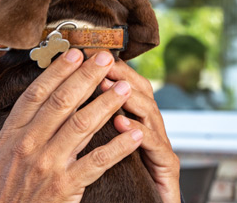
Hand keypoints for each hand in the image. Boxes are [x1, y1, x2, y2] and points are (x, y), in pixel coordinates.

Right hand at [0, 49, 143, 202]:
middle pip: (62, 101)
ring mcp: (48, 164)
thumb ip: (21, 123)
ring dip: (106, 103)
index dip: (58, 71)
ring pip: (82, 125)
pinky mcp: (66, 185)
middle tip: (106, 58)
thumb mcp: (2, 149)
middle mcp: (29, 143)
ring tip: (124, 88)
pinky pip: (98, 162)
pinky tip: (135, 134)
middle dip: (87, 76)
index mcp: (13, 131)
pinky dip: (119, 146)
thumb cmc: (4, 183)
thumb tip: (42, 93)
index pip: (37, 93)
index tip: (76, 53)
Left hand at [101, 60, 180, 202]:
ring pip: (151, 114)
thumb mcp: (102, 147)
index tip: (88, 56)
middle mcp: (150, 130)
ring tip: (109, 84)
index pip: (125, 86)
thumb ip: (93, 123)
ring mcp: (161, 148)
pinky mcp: (168, 170)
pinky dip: (140, 134)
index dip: (109, 70)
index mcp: (133, 122)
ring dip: (130, 97)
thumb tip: (68, 97)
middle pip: (141, 92)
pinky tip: (124, 124)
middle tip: (100, 61)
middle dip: (120, 75)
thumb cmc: (118, 180)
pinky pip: (157, 148)